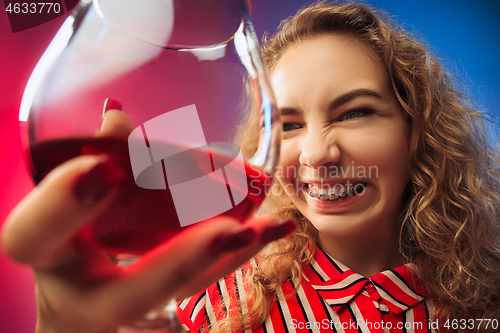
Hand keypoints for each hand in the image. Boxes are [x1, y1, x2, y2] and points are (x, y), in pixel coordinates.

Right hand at [1, 103, 295, 332]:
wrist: (77, 288)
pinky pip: (203, 281)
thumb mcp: (66, 197)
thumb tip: (116, 118)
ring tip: (270, 226)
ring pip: (182, 292)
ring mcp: (128, 303)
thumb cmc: (66, 234)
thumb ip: (87, 157)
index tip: (104, 167)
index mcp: (48, 256)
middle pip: (128, 295)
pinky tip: (272, 228)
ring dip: (230, 256)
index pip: (31, 237)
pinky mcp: (163, 299)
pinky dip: (237, 252)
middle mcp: (86, 293)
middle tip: (230, 228)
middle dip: (181, 260)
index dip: (61, 206)